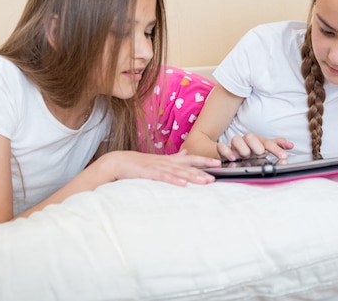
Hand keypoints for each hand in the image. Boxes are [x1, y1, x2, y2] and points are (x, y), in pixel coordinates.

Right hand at [99, 149, 220, 186]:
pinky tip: (184, 184)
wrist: (118, 162)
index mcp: (169, 160)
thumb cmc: (139, 163)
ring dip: (193, 176)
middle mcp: (166, 162)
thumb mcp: (159, 160)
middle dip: (203, 170)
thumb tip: (186, 153)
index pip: (191, 159)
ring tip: (206, 181)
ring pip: (179, 172)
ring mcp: (158, 167)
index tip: (219, 162)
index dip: (205, 160)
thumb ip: (174, 157)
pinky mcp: (149, 173)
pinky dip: (174, 180)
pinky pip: (164, 177)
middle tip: (217, 175)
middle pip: (188, 166)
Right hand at [216, 133, 293, 161]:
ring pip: (236, 139)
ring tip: (246, 155)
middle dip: (256, 145)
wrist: (231, 155)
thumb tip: (291, 145)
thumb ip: (277, 147)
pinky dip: (226, 151)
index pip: (268, 142)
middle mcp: (246, 141)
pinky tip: (232, 158)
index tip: (284, 156)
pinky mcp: (223, 150)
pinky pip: (221, 147)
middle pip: (251, 137)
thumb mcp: (264, 150)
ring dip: (242, 147)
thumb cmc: (251, 152)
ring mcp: (234, 145)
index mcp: (257, 141)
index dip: (276, 148)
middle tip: (260, 153)